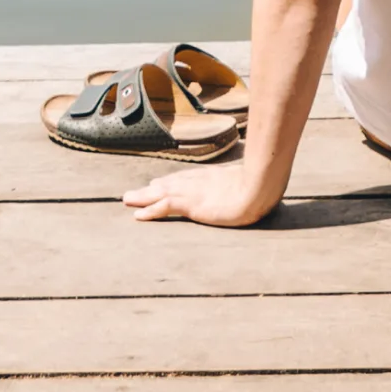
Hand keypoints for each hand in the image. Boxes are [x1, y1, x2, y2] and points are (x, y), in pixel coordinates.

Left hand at [122, 161, 273, 226]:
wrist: (261, 184)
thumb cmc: (263, 183)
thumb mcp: (254, 180)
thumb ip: (248, 181)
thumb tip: (260, 183)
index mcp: (212, 177)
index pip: (186, 178)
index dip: (170, 181)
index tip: (158, 182)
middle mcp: (198, 181)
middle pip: (169, 184)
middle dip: (152, 188)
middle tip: (135, 192)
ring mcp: (194, 191)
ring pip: (161, 193)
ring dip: (143, 197)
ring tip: (127, 199)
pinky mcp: (192, 204)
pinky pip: (164, 207)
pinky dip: (150, 210)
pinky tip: (138, 215)